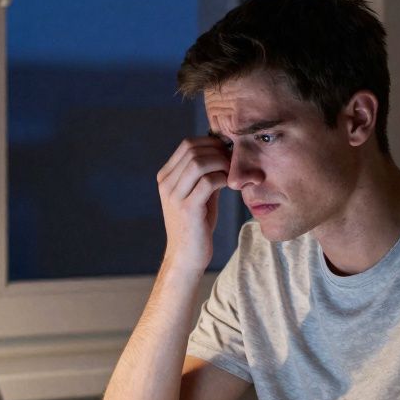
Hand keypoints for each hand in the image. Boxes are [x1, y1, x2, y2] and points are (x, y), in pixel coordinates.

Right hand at [156, 137, 228, 272]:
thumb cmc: (196, 225)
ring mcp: (175, 196)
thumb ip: (205, 175)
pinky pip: (208, 182)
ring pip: (199, 162)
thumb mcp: (198, 194)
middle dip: (218, 151)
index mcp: (165, 177)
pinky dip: (223, 179)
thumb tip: (224, 153)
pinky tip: (229, 186)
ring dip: (221, 163)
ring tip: (232, 174)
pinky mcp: (187, 208)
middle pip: (193, 150)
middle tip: (234, 162)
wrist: (186, 256)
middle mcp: (166, 183)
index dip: (210, 143)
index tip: (227, 152)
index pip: (187, 145)